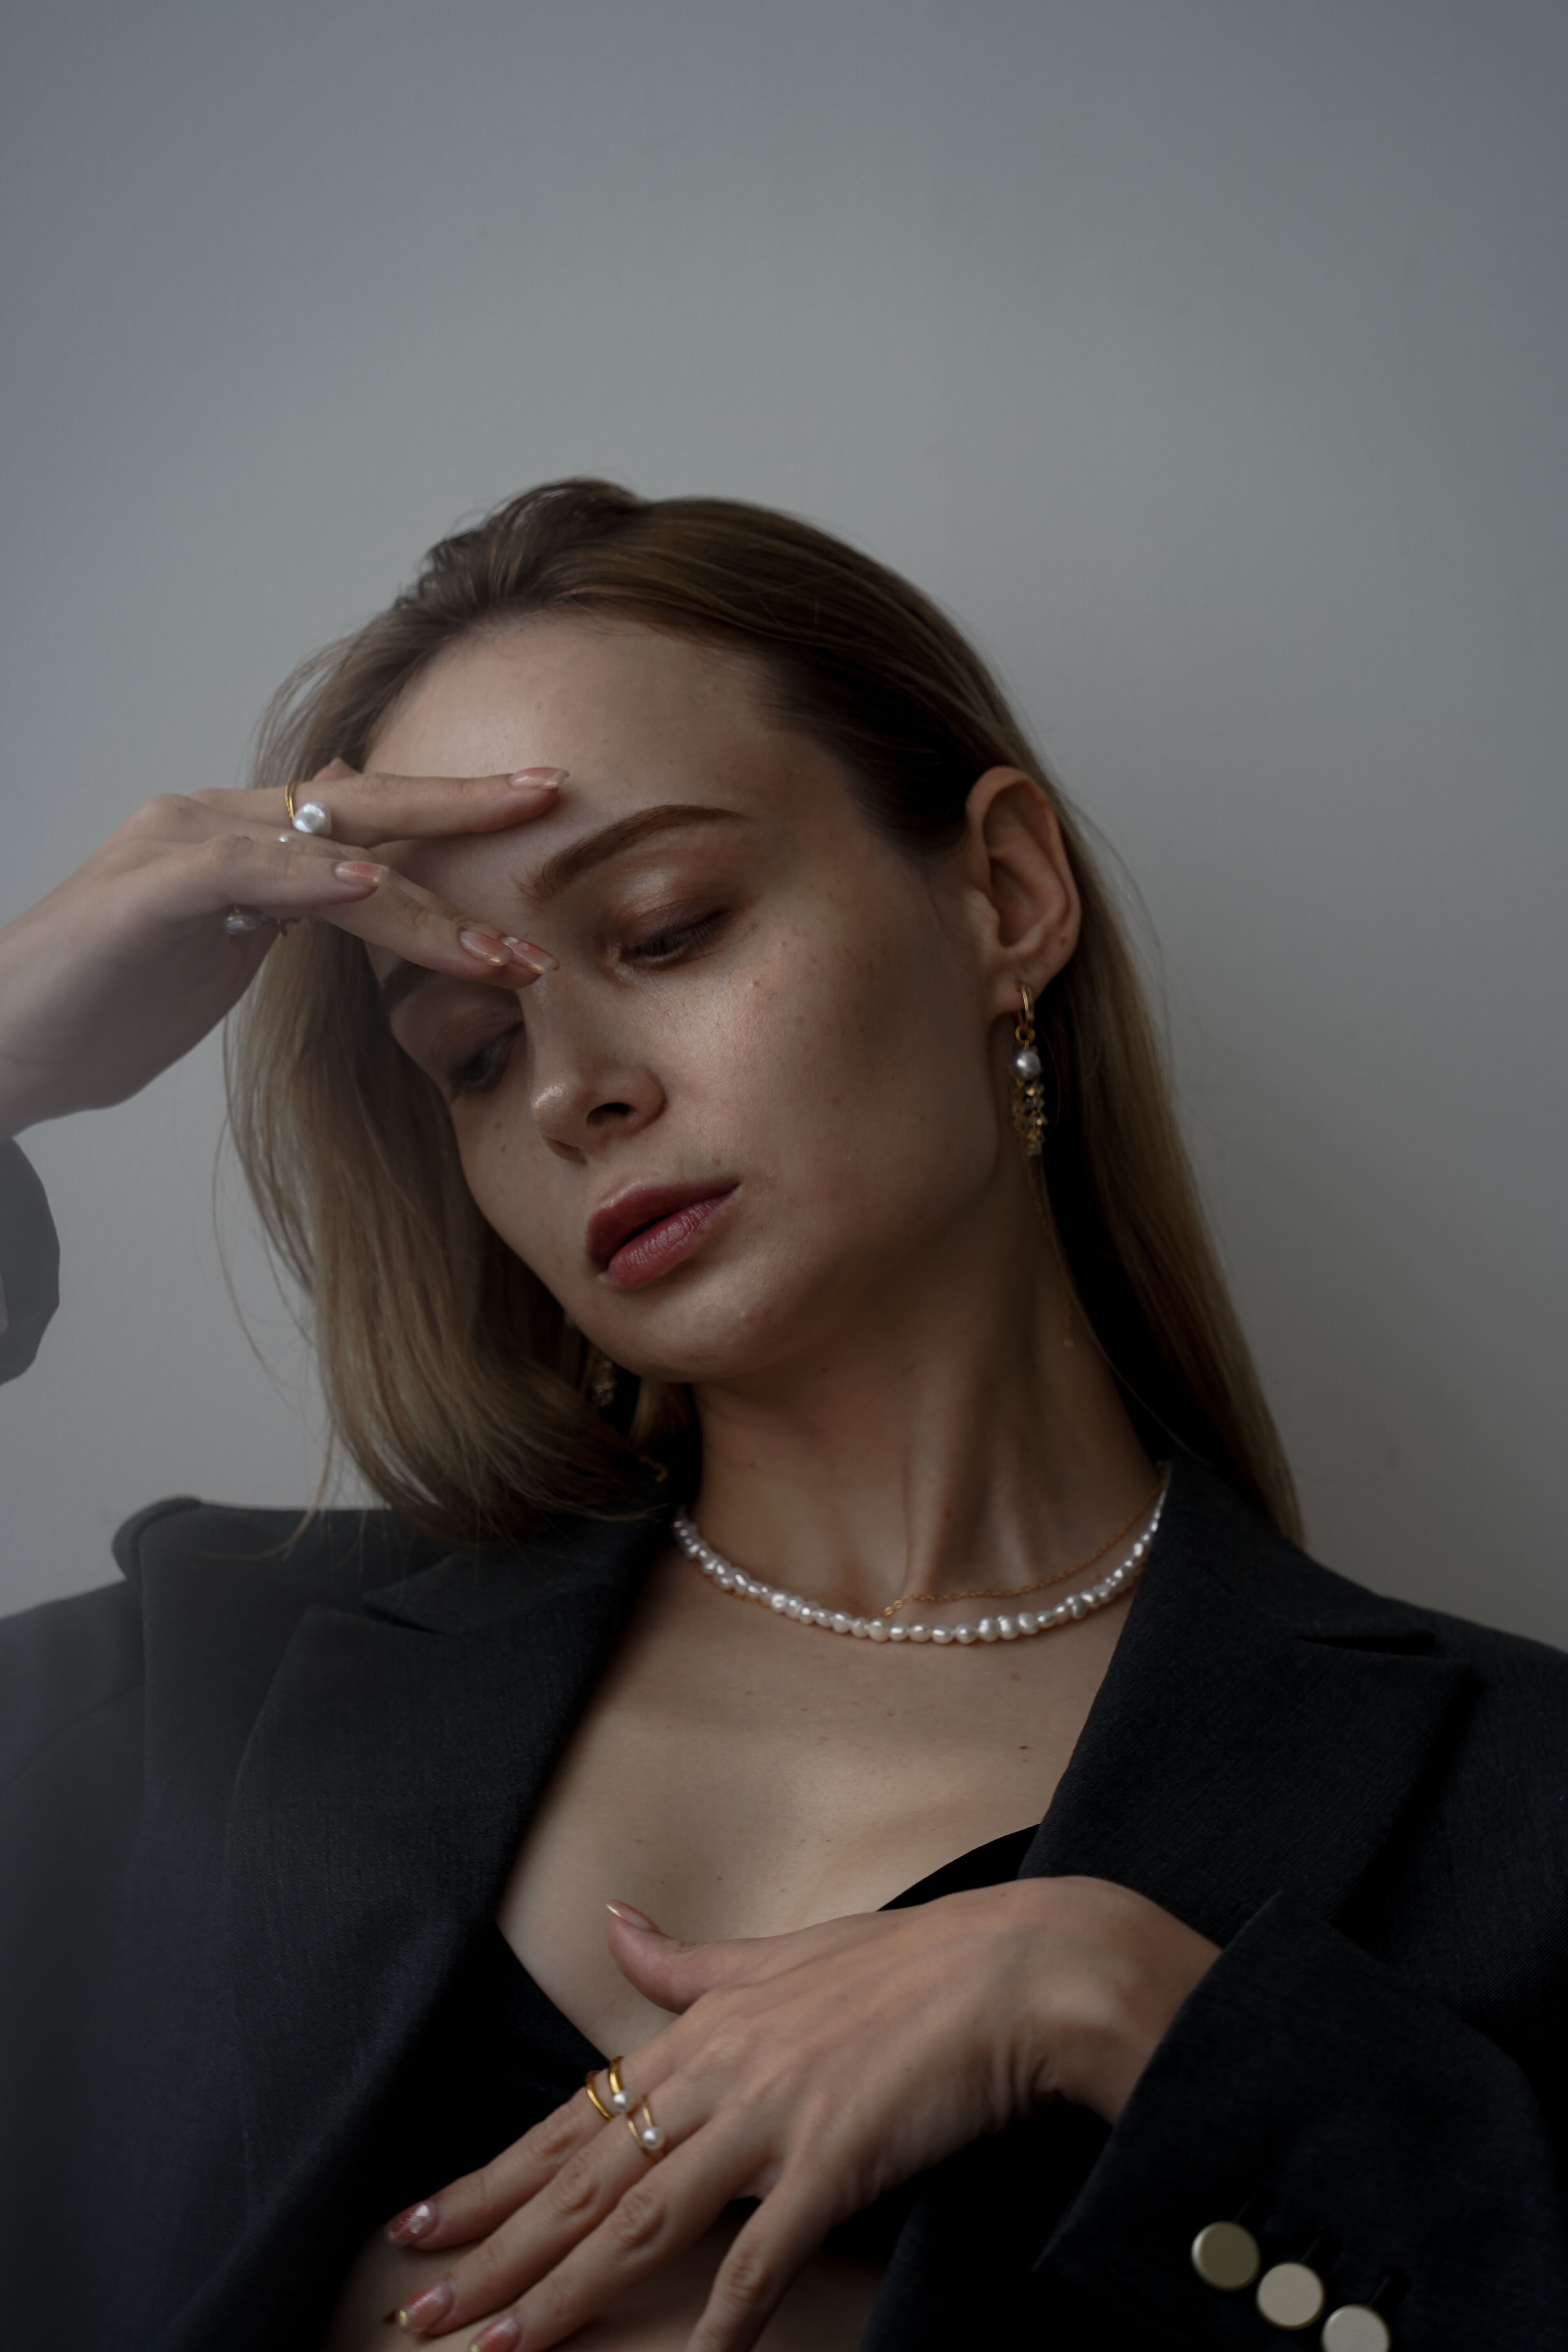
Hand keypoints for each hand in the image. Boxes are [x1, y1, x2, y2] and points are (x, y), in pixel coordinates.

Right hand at [0, 761, 565, 1138]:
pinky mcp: (146, 893)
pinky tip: (371, 889)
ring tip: (497, 948)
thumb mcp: (220, 951)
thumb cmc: (106, 1010)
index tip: (541, 809)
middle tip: (553, 799)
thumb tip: (355, 869)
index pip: (365, 813)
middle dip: (464, 806)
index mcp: (240, 836)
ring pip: (325, 853)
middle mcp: (213, 821)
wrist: (5, 1044)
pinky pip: (247, 873)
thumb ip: (287, 906)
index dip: (453, 809)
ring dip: (420, 903)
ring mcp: (177, 847)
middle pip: (362, 805)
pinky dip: (312, 879)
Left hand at [389, 1878, 1217, 2351]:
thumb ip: (690, 1962)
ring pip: (643, 2219)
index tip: (419, 2220)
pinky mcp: (832, 2163)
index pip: (571, 2120)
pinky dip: (722, 2319)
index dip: (491, 2175)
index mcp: (703, 2033)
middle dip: (494, 2250)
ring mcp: (773, 2121)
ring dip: (565, 2290)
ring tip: (495, 2346)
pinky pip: (761, 2257)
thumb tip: (617, 1924)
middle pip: (584, 2179)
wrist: (1012, 1970)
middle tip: (416, 2309)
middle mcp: (719, 2075)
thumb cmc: (905, 1964)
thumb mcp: (782, 1953)